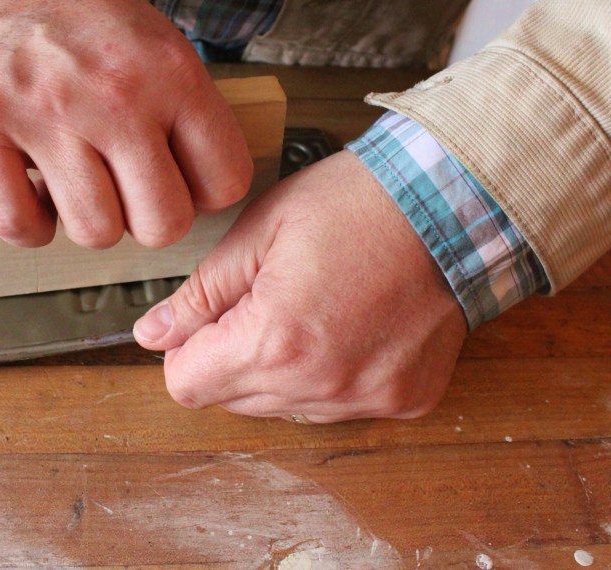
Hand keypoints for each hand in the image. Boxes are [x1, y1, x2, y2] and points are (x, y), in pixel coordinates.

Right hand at [0, 0, 252, 248]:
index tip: (178, 181)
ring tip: (76, 184)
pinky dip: (30, 227)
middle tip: (125, 190)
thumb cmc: (83, 17)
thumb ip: (186, 113)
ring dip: (88, 220)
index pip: (224, 182)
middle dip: (146, 218)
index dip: (202, 195)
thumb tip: (199, 190)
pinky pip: (17, 223)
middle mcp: (116, 98)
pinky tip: (35, 197)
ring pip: (96, 232)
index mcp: (172, 74)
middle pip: (162, 224)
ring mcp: (47, 116)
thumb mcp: (162, 44)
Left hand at [132, 151, 466, 422]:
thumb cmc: (359, 203)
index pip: (186, 386)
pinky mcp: (403, 400)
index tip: (204, 318)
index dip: (184, 350)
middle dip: (230, 356)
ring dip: (280, 369)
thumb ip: (201, 292)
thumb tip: (154, 333)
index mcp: (275, 341)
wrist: (455, 202)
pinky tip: (348, 325)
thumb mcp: (260, 231)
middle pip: (231, 401)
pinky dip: (330, 374)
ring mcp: (366, 399)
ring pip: (283, 408)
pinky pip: (338, 405)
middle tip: (262, 299)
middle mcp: (321, 385)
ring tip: (312, 307)